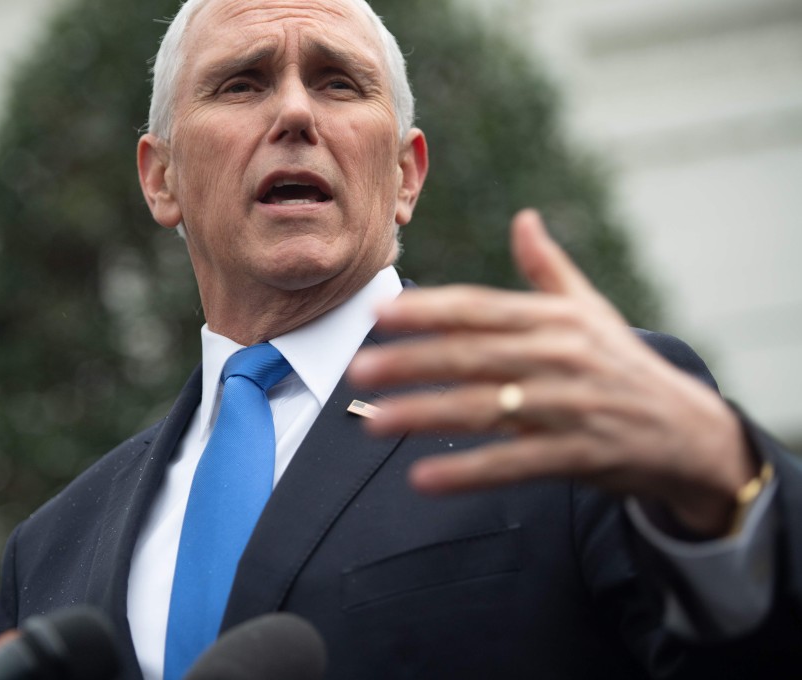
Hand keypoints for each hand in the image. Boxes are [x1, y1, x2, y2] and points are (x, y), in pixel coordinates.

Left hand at [348, 209, 754, 535]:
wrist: (689, 431)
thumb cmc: (623, 365)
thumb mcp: (592, 311)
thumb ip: (549, 269)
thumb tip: (524, 218)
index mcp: (556, 319)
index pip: (480, 308)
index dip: (427, 309)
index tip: (378, 312)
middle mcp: (560, 356)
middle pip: (472, 356)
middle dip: (411, 361)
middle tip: (358, 369)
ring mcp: (570, 407)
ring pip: (485, 408)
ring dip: (425, 414)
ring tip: (373, 421)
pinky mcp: (579, 455)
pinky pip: (514, 464)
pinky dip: (468, 471)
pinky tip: (423, 478)